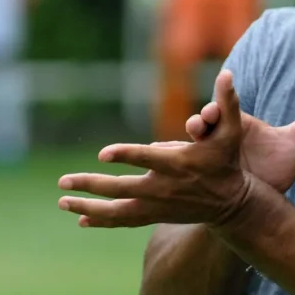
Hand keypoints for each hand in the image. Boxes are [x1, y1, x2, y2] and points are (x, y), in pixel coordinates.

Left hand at [57, 70, 253, 227]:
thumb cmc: (226, 162)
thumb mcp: (232, 132)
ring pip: (117, 211)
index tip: (102, 154)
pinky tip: (81, 219)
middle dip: (90, 185)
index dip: (125, 155)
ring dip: (88, 207)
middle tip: (63, 181)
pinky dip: (102, 221)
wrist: (231, 203)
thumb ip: (227, 103)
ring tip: (62, 202)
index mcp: (178, 164)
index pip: (146, 159)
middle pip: (121, 189)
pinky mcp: (155, 215)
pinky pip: (123, 221)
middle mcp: (163, 188)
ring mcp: (157, 205)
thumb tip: (226, 73)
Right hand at [185, 80, 294, 193]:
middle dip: (199, 121)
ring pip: (191, 143)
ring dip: (185, 140)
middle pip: (203, 122)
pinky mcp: (201, 175)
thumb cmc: (279, 169)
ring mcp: (208, 156)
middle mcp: (219, 137)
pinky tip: (169, 165)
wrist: (265, 202)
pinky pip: (185, 166)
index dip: (220, 103)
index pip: (226, 107)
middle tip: (201, 124)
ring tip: (185, 139)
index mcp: (238, 124)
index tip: (219, 106)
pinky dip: (175, 163)